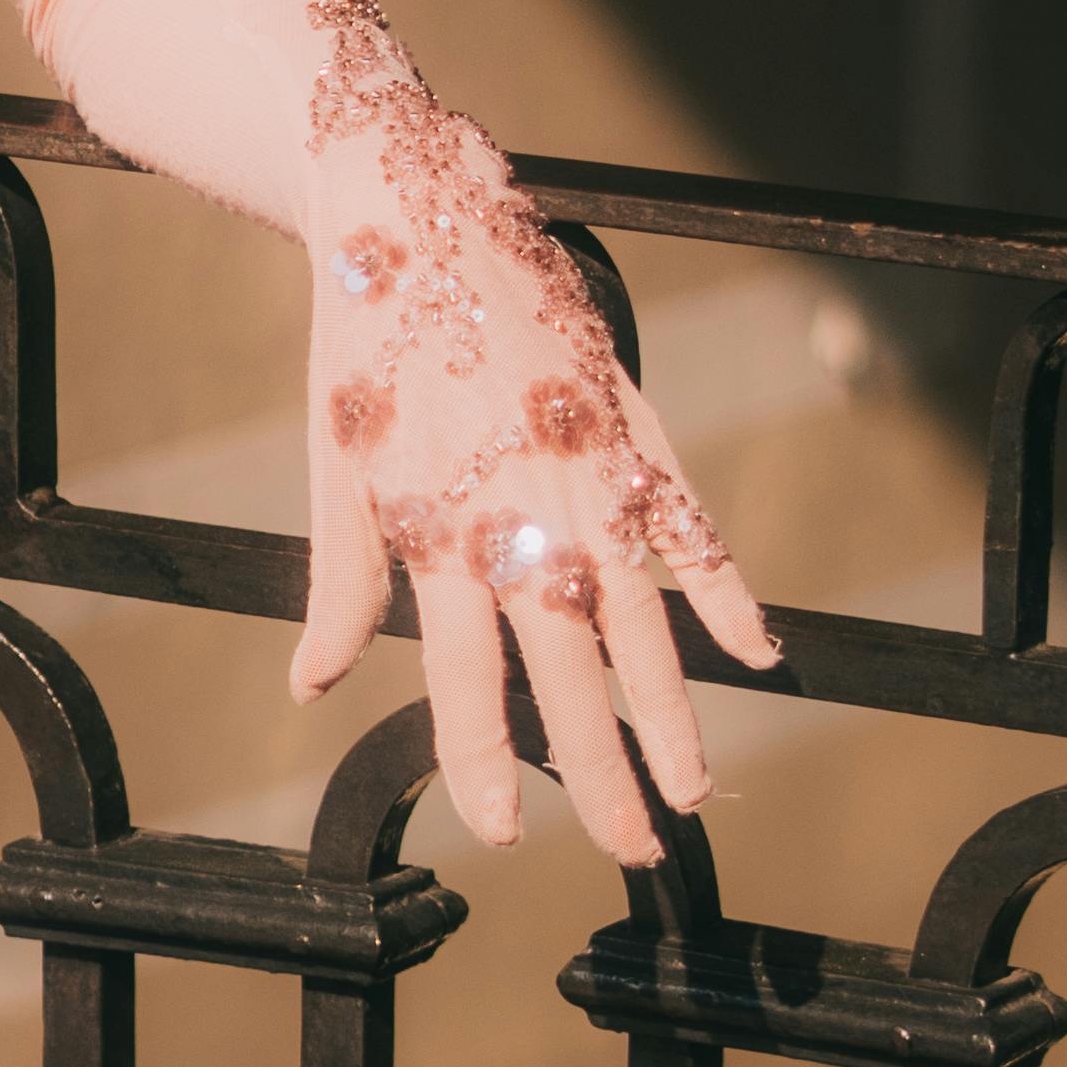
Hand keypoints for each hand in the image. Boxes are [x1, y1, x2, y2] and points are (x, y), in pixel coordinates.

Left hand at [283, 111, 777, 870]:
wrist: (415, 215)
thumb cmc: (365, 346)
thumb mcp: (334, 469)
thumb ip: (338, 583)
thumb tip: (311, 685)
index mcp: (436, 535)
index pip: (463, 680)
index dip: (486, 761)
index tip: (505, 833)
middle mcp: (518, 518)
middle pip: (566, 674)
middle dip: (602, 771)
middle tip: (634, 851)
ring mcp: (584, 477)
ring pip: (639, 621)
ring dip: (670, 710)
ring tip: (696, 787)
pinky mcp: (630, 426)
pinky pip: (690, 526)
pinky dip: (726, 591)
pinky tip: (756, 654)